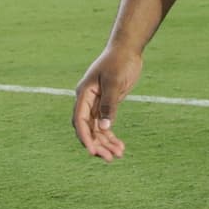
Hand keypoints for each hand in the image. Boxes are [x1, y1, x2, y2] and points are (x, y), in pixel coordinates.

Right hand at [73, 45, 142, 161]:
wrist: (128, 50)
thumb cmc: (119, 62)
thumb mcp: (115, 82)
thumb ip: (109, 104)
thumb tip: (105, 127)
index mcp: (84, 94)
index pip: (80, 120)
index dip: (85, 137)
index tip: (93, 151)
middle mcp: (87, 101)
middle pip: (88, 129)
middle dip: (98, 144)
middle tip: (110, 158)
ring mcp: (96, 104)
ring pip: (97, 130)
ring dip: (106, 143)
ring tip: (119, 155)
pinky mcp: (107, 105)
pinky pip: (106, 125)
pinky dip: (111, 136)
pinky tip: (120, 147)